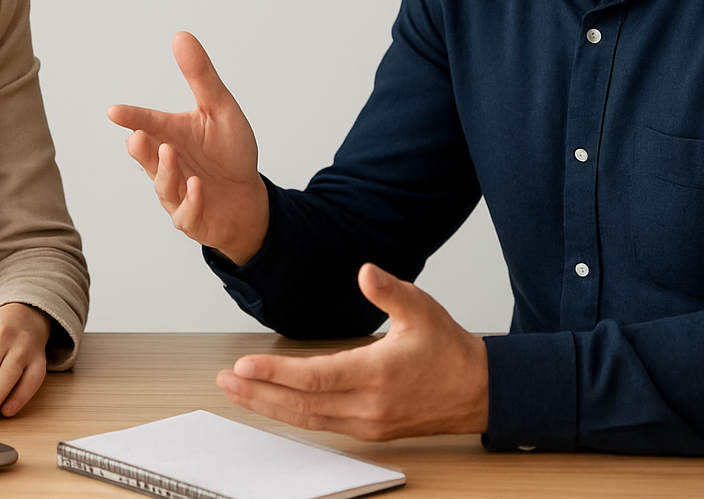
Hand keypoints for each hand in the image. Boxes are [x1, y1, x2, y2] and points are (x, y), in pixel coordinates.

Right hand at [106, 31, 268, 264]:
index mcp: (173, 135)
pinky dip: (190, 201)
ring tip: (170, 153)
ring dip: (165, 170)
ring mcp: (178, 192)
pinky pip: (186, 213)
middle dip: (142, 148)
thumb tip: (181, 36)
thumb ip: (200, 76)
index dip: (131, 117)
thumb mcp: (220, 110)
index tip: (114, 111)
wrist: (248, 198)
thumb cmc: (230, 153)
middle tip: (138, 136)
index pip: (148, 123)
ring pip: (164, 185)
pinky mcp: (192, 218)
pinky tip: (198, 186)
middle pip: (148, 156)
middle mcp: (169, 164)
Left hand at [216, 264, 488, 439]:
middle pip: (300, 404)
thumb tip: (365, 271)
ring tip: (236, 391)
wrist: (478, 391)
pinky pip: (320, 425)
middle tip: (224, 380)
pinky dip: (290, 415)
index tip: (244, 363)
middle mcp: (368, 406)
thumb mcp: (423, 309)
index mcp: (377, 374)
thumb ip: (390, 291)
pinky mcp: (369, 431)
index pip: (314, 377)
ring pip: (306, 420)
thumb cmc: (449, 349)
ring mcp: (367, 423)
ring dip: (267, 407)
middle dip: (257, 393)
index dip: (275, 372)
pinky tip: (271, 404)